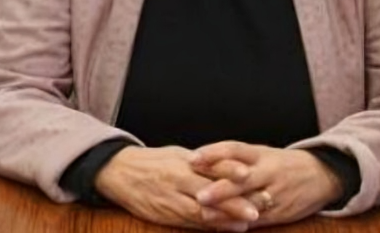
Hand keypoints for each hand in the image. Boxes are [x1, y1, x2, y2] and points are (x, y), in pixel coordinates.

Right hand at [94, 146, 262, 230]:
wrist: (118, 173)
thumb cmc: (152, 161)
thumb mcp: (178, 154)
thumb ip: (203, 162)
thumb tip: (232, 166)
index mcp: (182, 162)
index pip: (210, 166)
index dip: (230, 171)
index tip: (250, 175)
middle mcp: (177, 181)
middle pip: (210, 193)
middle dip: (235, 201)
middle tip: (261, 205)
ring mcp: (170, 201)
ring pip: (201, 212)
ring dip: (226, 218)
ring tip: (247, 222)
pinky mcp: (164, 216)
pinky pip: (190, 223)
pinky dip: (209, 226)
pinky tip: (225, 229)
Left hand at [190, 142, 343, 226]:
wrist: (322, 175)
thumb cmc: (281, 164)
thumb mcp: (261, 155)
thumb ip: (234, 159)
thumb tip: (196, 161)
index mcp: (261, 154)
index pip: (235, 149)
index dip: (214, 153)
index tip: (193, 158)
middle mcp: (268, 172)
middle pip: (242, 180)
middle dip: (221, 189)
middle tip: (199, 194)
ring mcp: (276, 194)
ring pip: (250, 203)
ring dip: (227, 211)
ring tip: (205, 215)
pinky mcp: (281, 213)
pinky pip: (258, 220)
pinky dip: (240, 224)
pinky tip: (223, 227)